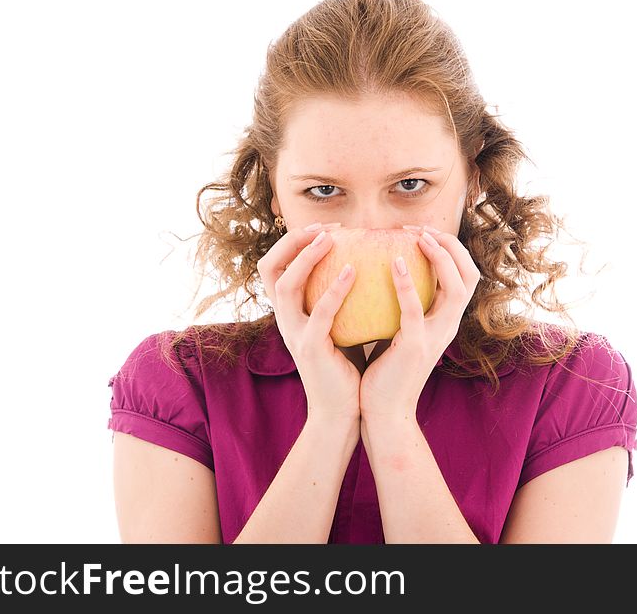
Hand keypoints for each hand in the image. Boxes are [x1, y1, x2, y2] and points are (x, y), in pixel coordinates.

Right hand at [256, 222, 360, 424]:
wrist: (343, 409)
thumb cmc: (348, 364)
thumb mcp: (342, 322)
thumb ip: (343, 297)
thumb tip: (368, 261)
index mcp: (290, 312)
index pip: (275, 266)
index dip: (294, 242)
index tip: (328, 227)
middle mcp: (285, 319)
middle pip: (269, 268)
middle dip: (292, 241)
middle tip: (324, 227)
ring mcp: (293, 334)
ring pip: (285, 286)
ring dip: (306, 257)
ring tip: (331, 238)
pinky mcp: (310, 349)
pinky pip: (319, 314)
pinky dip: (334, 289)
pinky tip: (354, 271)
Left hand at [358, 226, 480, 420]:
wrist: (383, 412)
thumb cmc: (385, 371)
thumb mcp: (400, 331)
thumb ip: (402, 307)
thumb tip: (385, 273)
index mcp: (446, 321)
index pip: (464, 277)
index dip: (450, 250)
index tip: (422, 232)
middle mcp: (448, 326)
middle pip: (470, 275)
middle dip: (451, 246)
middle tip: (422, 228)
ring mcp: (436, 336)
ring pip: (456, 287)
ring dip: (439, 256)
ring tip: (417, 237)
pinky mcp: (415, 346)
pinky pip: (414, 308)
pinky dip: (406, 282)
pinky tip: (392, 262)